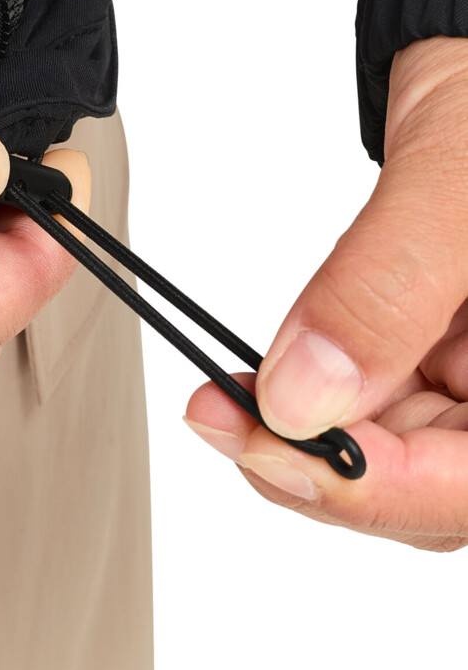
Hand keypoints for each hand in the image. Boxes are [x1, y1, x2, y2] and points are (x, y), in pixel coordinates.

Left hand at [184, 36, 467, 550]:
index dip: (379, 489)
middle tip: (224, 420)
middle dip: (324, 464)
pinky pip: (389, 408)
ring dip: (312, 436)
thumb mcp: (451, 180)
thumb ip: (383, 291)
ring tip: (233, 397)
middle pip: (439, 487)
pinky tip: (272, 377)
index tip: (271, 447)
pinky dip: (323, 398)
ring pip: (405, 457)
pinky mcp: (454, 359)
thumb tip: (301, 397)